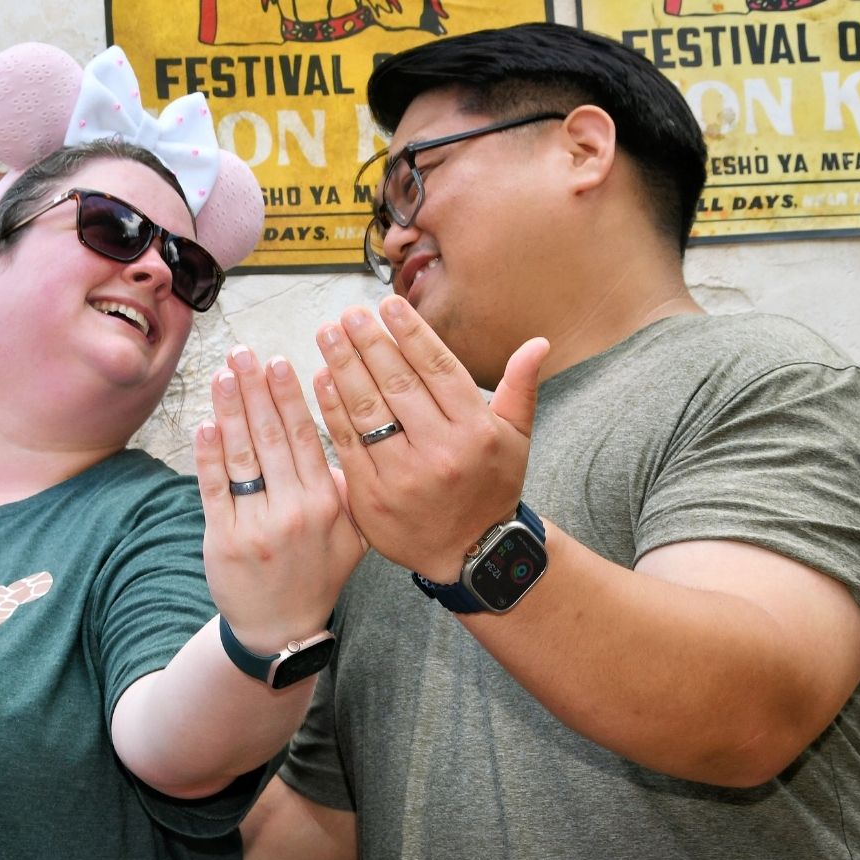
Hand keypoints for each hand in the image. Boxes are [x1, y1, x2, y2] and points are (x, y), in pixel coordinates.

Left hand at [195, 345, 365, 652]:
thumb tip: (349, 438)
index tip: (278, 362)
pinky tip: (206, 423)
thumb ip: (350, 491)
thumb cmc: (318, 575)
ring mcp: (256, 526)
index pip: (305, 437)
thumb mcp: (353, 537)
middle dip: (255, 390)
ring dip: (229, 410)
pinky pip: (214, 488)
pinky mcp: (223, 540)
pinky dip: (208, 454)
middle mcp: (294, 512)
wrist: (281, 630)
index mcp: (326, 504)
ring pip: (241, 456)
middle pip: (271, 437)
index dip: (288, 397)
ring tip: (222, 375)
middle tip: (243, 352)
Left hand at [312, 296, 547, 582]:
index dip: (410, 333)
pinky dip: (332, 408)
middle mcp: (441, 450)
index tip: (387, 305)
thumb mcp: (517, 439)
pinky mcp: (374, 495)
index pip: (438, 368)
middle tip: (346, 315)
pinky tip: (321, 379)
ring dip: (343, 367)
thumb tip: (538, 342)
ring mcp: (404, 475)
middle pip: (397, 383)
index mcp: (475, 429)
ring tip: (328, 336)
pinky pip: (348, 443)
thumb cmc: (491, 487)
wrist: (470, 554)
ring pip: (368, 409)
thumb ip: (520, 388)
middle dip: (368, 342)